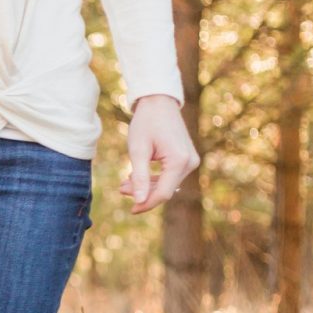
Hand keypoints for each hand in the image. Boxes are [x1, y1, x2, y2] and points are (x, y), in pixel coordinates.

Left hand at [120, 95, 199, 215]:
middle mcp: (190, 162)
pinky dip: (153, 179)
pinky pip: (170, 176)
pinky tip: (135, 176)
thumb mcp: (138, 150)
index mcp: (179, 161)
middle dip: (143, 193)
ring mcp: (190, 160)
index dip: (146, 204)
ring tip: (125, 183)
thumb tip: (138, 201)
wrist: (159, 102)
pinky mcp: (186, 158)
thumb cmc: (146, 123)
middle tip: (121, 189)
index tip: (131, 210)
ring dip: (146, 186)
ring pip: (167, 184)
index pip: (163, 193)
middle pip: (165, 190)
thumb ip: (139, 177)